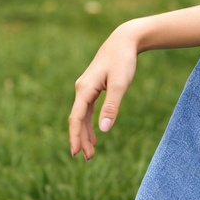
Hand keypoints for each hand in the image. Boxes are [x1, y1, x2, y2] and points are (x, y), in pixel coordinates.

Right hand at [69, 23, 140, 159]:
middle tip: (87, 158)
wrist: (124, 41)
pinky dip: (90, 123)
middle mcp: (81, 89)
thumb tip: (104, 129)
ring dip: (85, 133)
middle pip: (77, 120)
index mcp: (84, 89)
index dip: (75, 136)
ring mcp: (86, 88)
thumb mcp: (120, 84)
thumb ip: (112, 106)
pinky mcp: (93, 88)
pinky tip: (96, 134)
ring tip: (91, 152)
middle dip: (81, 139)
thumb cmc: (123, 61)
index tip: (76, 153)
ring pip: (82, 116)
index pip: (76, 118)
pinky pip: (87, 110)